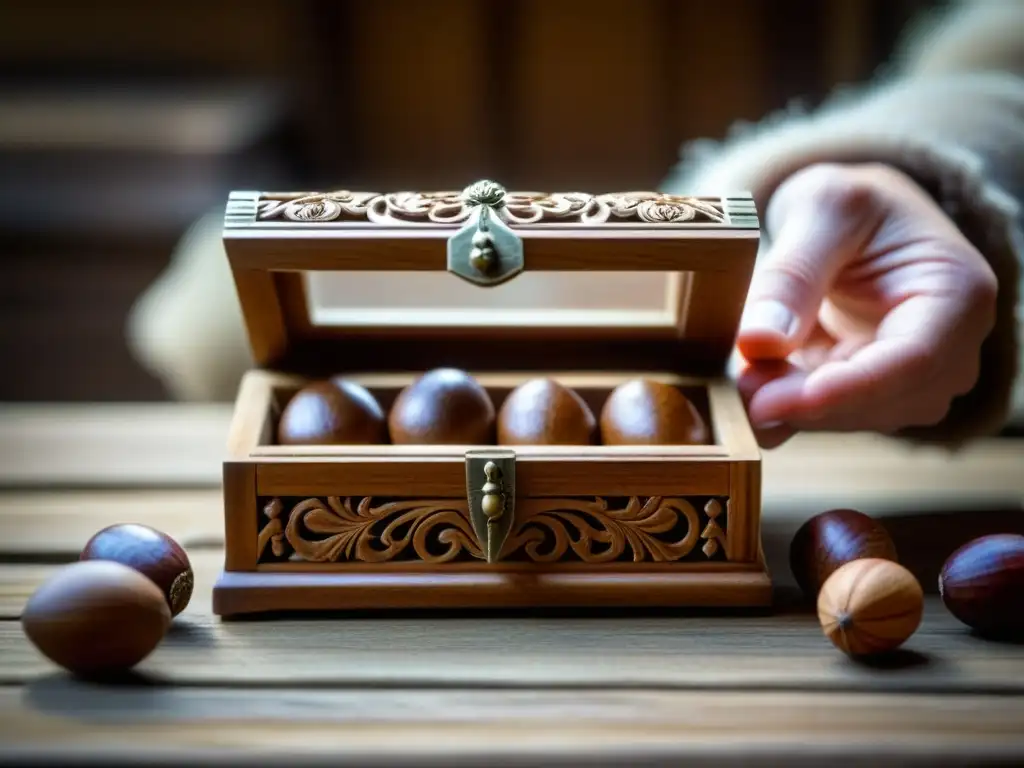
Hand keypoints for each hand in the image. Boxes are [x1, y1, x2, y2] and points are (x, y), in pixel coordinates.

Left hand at [736, 162, 997, 448]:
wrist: (856, 220)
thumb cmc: (852, 204)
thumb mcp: (823, 209)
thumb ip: (794, 274)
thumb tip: (760, 342)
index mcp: (958, 293)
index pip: (912, 360)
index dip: (844, 390)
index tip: (777, 401)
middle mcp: (949, 348)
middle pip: (880, 400)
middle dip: (804, 403)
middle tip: (738, 391)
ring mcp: (911, 378)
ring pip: (850, 417)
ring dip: (790, 408)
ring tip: (737, 381)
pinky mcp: (868, 393)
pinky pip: (825, 414)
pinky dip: (784, 406)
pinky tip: (746, 392)